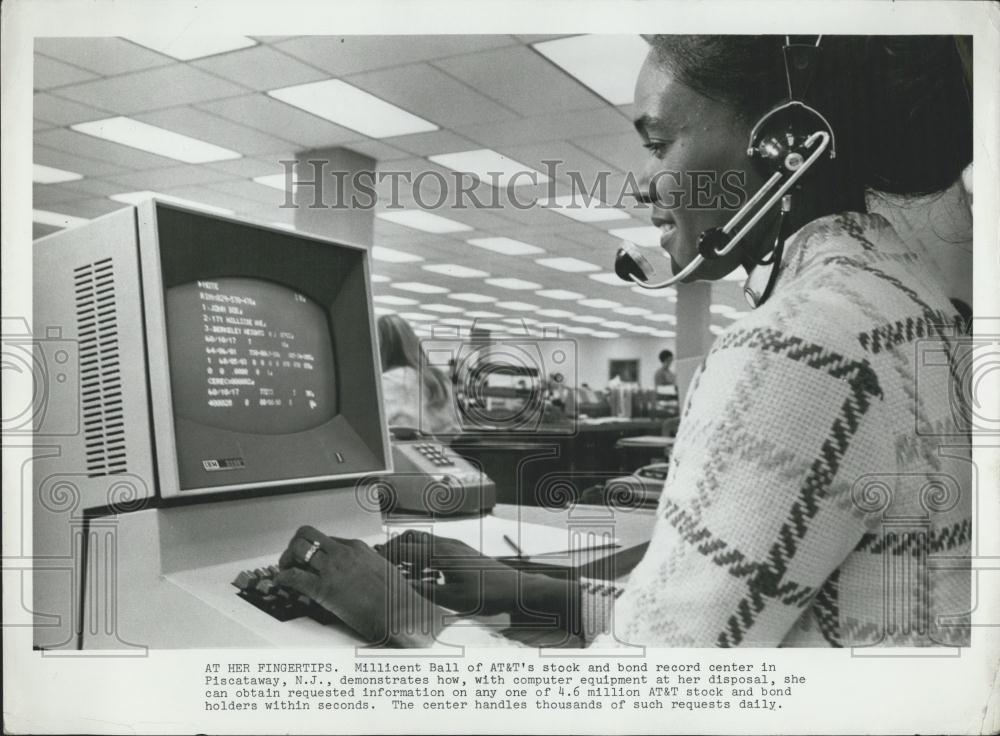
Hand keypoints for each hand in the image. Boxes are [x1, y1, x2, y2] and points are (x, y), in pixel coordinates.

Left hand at [275, 526, 444, 646]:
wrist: (400, 612)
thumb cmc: (396, 597)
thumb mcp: (383, 571)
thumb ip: (369, 567)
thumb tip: (364, 572)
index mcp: (357, 548)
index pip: (327, 538)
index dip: (316, 549)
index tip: (312, 559)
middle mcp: (342, 552)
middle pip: (308, 534)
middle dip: (295, 545)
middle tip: (292, 559)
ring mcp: (332, 568)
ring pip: (297, 549)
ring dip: (286, 559)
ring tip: (285, 569)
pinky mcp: (323, 589)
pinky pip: (293, 576)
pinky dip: (282, 578)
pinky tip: (282, 583)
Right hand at [377, 530, 524, 615]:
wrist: (515, 589)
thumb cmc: (488, 594)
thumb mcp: (451, 600)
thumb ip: (424, 593)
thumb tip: (400, 589)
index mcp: (441, 553)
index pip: (404, 548)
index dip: (385, 555)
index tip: (373, 564)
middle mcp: (447, 544)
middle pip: (411, 538)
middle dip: (394, 549)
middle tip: (383, 566)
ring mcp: (455, 546)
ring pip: (423, 541)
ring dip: (408, 553)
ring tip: (401, 572)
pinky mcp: (462, 552)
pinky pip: (435, 548)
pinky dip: (422, 557)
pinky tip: (424, 575)